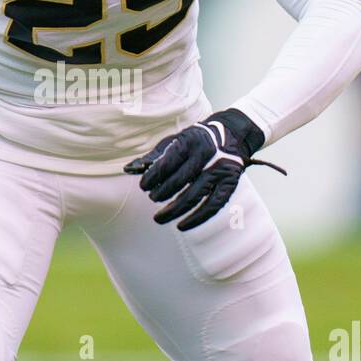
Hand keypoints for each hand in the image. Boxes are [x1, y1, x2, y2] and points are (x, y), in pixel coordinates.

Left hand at [124, 108, 283, 230]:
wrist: (231, 134)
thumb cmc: (195, 141)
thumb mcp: (175, 140)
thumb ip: (154, 157)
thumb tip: (129, 169)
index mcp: (190, 141)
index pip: (168, 163)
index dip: (153, 177)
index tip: (144, 186)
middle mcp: (206, 155)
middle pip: (180, 180)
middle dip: (162, 193)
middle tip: (152, 198)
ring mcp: (220, 170)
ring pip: (194, 195)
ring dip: (174, 210)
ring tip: (159, 218)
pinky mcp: (230, 183)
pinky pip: (213, 206)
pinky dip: (197, 218)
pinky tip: (182, 226)